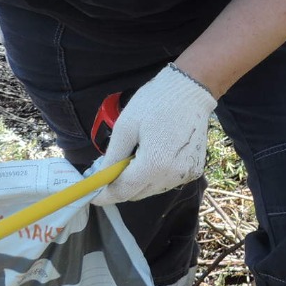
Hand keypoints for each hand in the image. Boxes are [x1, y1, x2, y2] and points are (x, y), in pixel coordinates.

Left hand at [90, 64, 216, 203]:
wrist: (190, 90)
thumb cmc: (155, 103)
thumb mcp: (125, 127)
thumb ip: (112, 157)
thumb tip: (100, 178)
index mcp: (154, 164)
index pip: (122, 191)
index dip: (104, 195)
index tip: (91, 194)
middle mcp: (172, 175)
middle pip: (137, 194)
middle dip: (120, 186)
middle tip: (109, 170)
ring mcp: (185, 174)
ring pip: (151, 190)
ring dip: (138, 181)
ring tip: (134, 157)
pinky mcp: (194, 170)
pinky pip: (166, 181)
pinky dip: (154, 176)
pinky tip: (153, 155)